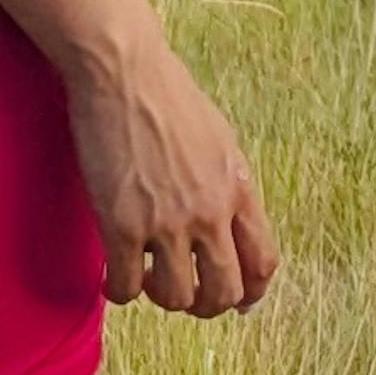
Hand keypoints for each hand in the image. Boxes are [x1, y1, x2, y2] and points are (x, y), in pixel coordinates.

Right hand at [65, 31, 278, 319]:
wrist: (123, 69)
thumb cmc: (166, 93)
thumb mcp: (218, 138)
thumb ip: (227, 183)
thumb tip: (230, 221)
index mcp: (237, 187)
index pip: (263, 263)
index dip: (250, 292)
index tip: (235, 300)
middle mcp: (209, 211)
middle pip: (224, 292)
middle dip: (206, 305)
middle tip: (185, 293)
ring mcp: (167, 220)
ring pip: (177, 298)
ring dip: (161, 297)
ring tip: (145, 277)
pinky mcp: (122, 223)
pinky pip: (126, 286)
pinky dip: (119, 290)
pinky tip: (112, 275)